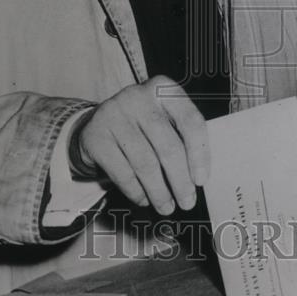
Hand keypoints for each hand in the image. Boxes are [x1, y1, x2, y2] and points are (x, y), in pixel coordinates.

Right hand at [76, 75, 209, 215]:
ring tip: (166, 207)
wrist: (98, 124)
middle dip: (180, 180)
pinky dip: (136, 191)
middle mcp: (137, 96)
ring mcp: (114, 114)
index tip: (201, 180)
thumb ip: (182, 138)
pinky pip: (123, 172)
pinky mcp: (96, 136)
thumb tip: (199, 177)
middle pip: (168, 146)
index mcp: (163, 88)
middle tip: (187, 202)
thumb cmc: (142, 126)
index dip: (199, 153)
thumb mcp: (163, 119)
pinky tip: (144, 199)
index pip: (190, 121)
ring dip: (159, 192)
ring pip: (145, 163)